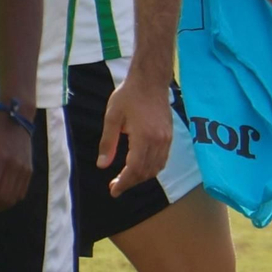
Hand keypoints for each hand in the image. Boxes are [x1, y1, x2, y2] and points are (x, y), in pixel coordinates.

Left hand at [98, 74, 172, 196]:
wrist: (150, 80)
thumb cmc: (129, 96)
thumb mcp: (112, 117)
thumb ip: (108, 142)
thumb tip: (102, 165)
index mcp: (144, 137)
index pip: (134, 169)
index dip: (124, 182)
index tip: (113, 190)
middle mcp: (159, 142)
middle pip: (146, 172)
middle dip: (130, 182)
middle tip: (115, 187)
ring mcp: (167, 140)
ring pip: (156, 168)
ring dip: (141, 177)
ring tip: (125, 179)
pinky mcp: (170, 136)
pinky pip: (162, 160)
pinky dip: (151, 169)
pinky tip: (139, 168)